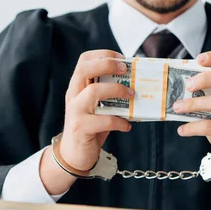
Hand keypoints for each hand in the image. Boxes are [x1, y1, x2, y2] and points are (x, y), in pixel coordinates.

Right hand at [59, 50, 132, 170]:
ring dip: (117, 90)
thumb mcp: (96, 106)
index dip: (103, 55)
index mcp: (77, 86)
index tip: (122, 58)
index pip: (84, 60)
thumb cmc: (90, 126)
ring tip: (132, 95)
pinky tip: (127, 125)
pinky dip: (119, 121)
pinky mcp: (81, 128)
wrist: (74, 154)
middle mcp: (73, 95)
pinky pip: (104, 120)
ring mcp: (75, 111)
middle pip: (84, 69)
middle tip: (126, 69)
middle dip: (107, 64)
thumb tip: (137, 83)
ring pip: (93, 92)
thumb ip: (109, 94)